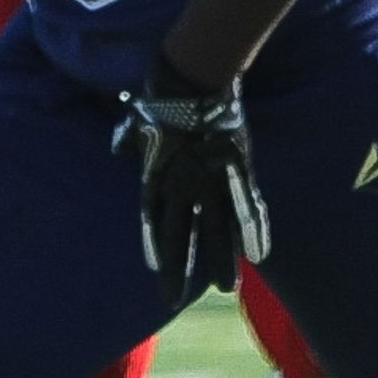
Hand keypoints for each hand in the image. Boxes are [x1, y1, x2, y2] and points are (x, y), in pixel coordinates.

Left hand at [113, 55, 267, 308]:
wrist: (191, 77)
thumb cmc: (161, 95)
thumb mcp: (138, 121)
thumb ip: (129, 140)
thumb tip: (118, 148)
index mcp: (157, 176)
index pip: (153, 222)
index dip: (157, 249)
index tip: (158, 274)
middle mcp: (182, 186)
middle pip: (181, 234)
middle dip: (179, 269)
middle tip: (175, 300)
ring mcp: (210, 180)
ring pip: (216, 229)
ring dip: (221, 260)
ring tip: (226, 288)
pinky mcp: (237, 169)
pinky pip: (247, 207)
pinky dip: (254, 231)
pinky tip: (259, 254)